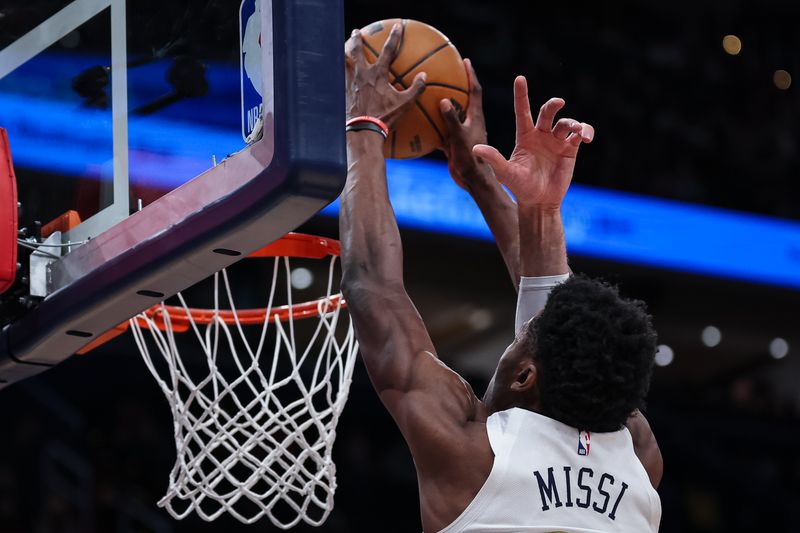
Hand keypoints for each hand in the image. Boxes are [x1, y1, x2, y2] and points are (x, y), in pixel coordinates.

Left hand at [345, 25, 425, 126]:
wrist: (363, 130)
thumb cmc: (385, 117)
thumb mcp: (404, 104)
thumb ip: (416, 89)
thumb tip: (424, 76)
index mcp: (378, 75)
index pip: (388, 51)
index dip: (394, 37)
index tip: (397, 26)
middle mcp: (362, 75)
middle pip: (357, 51)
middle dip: (357, 40)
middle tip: (357, 32)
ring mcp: (350, 83)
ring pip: (344, 63)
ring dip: (343, 54)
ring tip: (342, 50)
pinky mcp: (343, 93)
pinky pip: (339, 79)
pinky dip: (338, 74)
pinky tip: (337, 75)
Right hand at [439, 59, 488, 189]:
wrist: (472, 180)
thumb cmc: (470, 158)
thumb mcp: (460, 137)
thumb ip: (452, 120)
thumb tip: (444, 100)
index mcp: (476, 117)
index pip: (475, 90)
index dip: (470, 75)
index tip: (465, 60)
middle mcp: (470, 122)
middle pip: (463, 99)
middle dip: (457, 85)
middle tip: (447, 72)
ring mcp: (462, 133)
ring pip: (451, 115)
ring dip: (443, 105)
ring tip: (430, 94)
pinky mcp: (454, 143)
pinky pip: (442, 131)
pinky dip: (432, 126)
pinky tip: (419, 124)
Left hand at [473, 76, 593, 208]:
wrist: (539, 202)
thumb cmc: (520, 187)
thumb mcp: (505, 173)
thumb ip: (493, 158)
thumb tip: (475, 147)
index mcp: (524, 136)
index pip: (522, 111)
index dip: (521, 95)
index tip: (520, 78)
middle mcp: (541, 135)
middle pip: (547, 112)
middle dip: (553, 105)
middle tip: (559, 102)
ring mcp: (556, 141)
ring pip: (566, 122)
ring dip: (572, 123)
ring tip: (577, 132)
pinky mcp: (570, 149)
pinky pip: (580, 133)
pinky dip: (586, 131)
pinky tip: (586, 137)